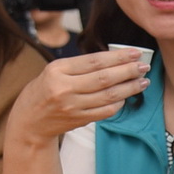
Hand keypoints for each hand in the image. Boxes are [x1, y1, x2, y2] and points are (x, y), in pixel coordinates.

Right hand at [8, 48, 151, 143]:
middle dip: (128, 71)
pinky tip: (127, 96)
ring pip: (109, 95)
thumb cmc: (44, 90)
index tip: (135, 53)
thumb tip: (115, 59)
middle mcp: (64, 88)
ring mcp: (72, 106)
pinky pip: (106, 111)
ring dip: (130, 88)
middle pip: (104, 78)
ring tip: (143, 81)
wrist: (29, 121)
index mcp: (58, 70)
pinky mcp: (79, 120)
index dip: (118, 57)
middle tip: (144, 66)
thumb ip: (80, 66)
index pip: (94, 61)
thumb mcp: (55, 71)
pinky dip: (119, 103)